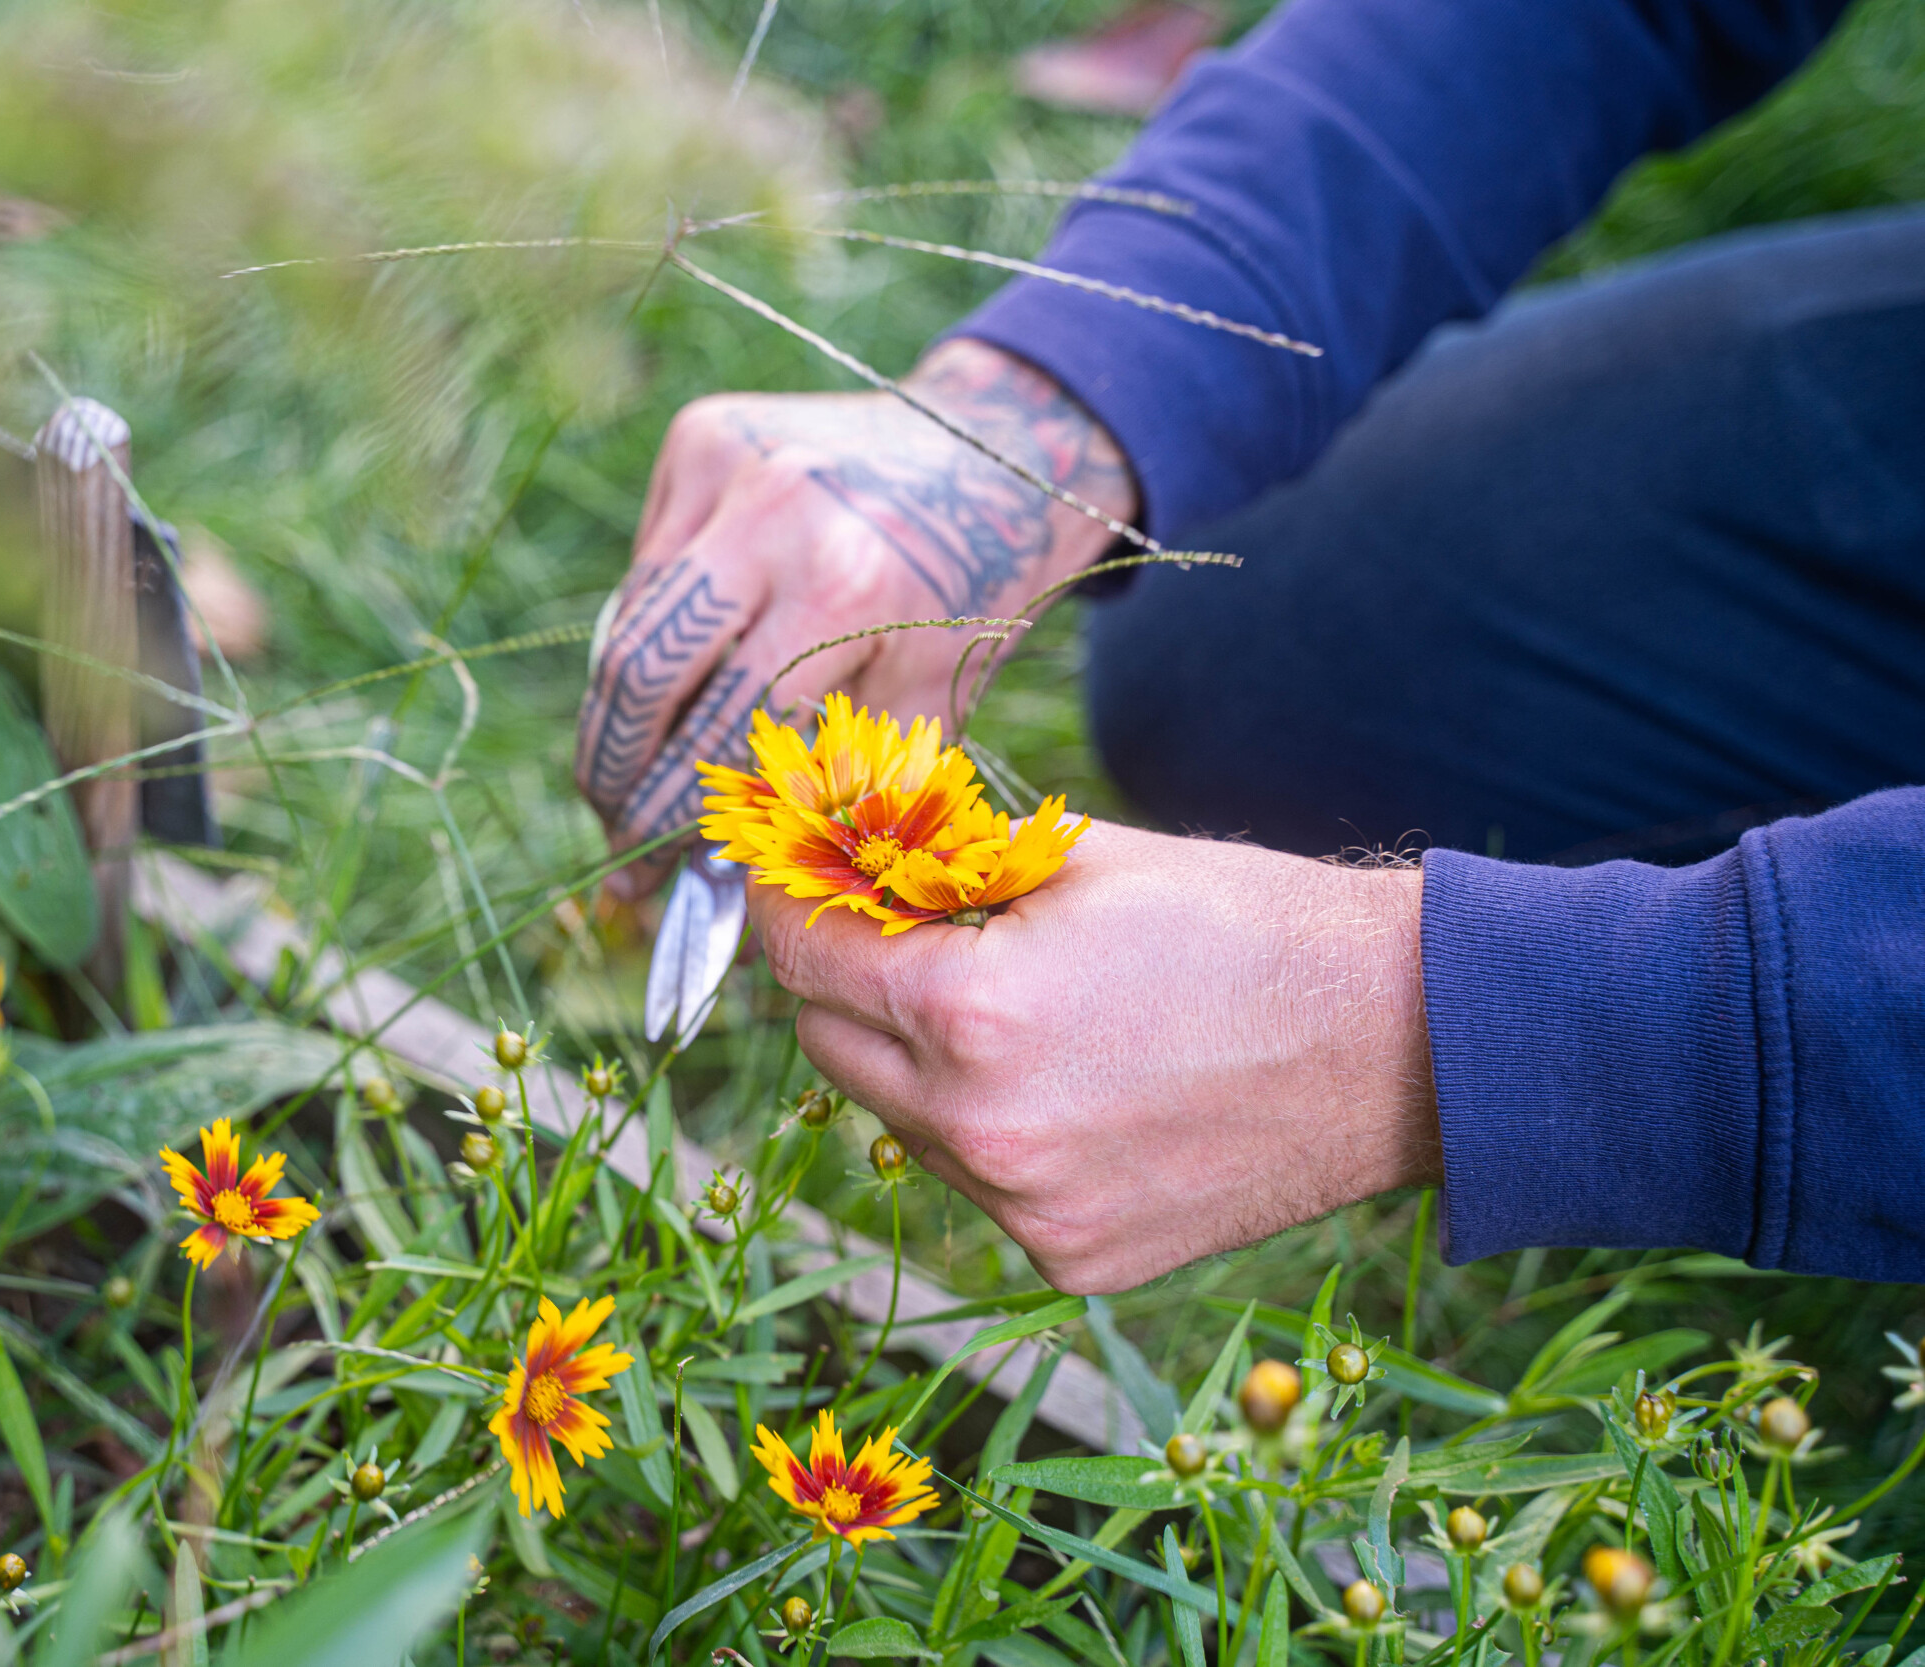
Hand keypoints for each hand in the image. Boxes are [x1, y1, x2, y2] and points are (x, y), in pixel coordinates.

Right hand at [576, 339, 1135, 898]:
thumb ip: (828, 785)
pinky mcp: (701, 436)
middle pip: (640, 675)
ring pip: (629, 618)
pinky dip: (651, 633)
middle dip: (612, 771)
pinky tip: (673, 680)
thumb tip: (721, 874)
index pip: (715, 731)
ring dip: (620, 710)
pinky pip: (648, 565)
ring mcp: (728, 464)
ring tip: (625, 776)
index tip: (643, 877)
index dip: (669, 816)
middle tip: (613, 830)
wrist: (998, 449)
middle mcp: (774, 514)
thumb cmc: (969, 596)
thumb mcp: (922, 704)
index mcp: (845, 589)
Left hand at [747, 820, 1440, 1292]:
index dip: (788, 897)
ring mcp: (1023, 1207)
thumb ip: (940, 862)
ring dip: (915, 1062)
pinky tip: (1071, 1085)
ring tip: (1013, 1010)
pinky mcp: (1068, 1259)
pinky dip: (991, 1131)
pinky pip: (977, 1183)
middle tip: (898, 930)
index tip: (792, 872)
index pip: (800, 951)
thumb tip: (841, 842)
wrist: (1400, 1045)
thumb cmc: (1246, 926)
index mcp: (968, 1011)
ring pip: (896, 1119)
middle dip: (845, 979)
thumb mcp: (1079, 860)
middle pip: (825, 1043)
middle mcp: (979, 1126)